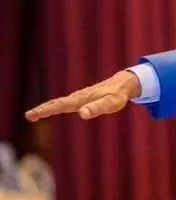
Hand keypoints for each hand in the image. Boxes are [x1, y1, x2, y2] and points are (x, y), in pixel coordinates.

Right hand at [25, 70, 140, 120]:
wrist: (123, 84)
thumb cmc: (118, 95)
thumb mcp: (110, 103)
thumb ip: (97, 108)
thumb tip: (82, 114)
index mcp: (81, 99)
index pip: (59, 106)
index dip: (45, 110)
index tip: (31, 115)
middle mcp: (78, 97)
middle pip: (57, 104)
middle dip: (42, 109)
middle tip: (28, 115)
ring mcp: (81, 97)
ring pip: (61, 102)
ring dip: (48, 107)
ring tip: (36, 113)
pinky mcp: (85, 98)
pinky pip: (67, 102)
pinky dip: (57, 105)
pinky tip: (55, 108)